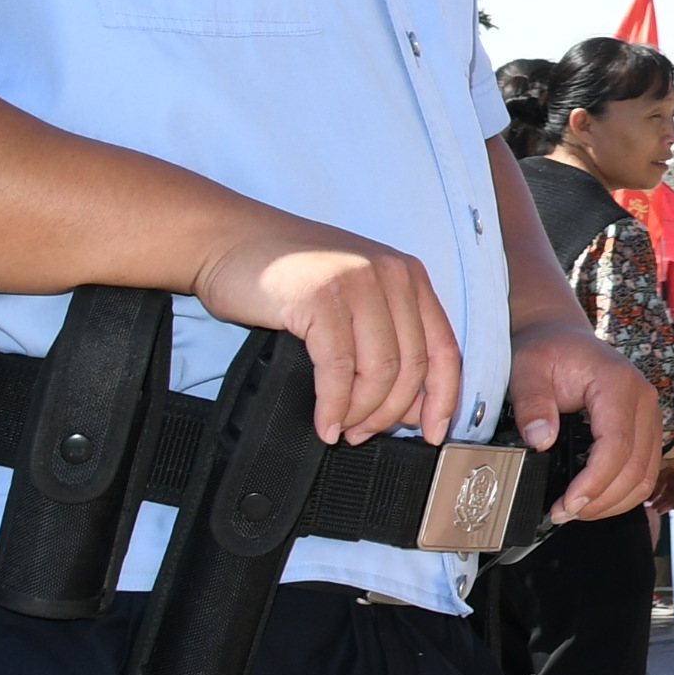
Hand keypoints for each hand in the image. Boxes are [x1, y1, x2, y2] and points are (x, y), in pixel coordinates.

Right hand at [191, 215, 466, 447]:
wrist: (228, 239)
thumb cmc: (286, 276)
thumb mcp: (351, 301)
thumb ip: (385, 344)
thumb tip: (414, 408)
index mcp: (408, 276)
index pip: (445, 348)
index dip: (444, 397)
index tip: (434, 433)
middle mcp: (392, 275)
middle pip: (411, 366)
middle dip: (390, 413)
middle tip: (363, 435)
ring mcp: (358, 282)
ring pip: (378, 371)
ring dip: (361, 413)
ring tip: (341, 429)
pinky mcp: (320, 297)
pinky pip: (338, 368)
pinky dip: (333, 405)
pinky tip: (324, 422)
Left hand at [509, 322, 666, 521]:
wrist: (561, 337)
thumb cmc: (546, 351)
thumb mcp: (526, 369)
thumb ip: (532, 404)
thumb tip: (540, 441)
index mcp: (618, 384)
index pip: (617, 445)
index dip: (594, 483)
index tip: (565, 504)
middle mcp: (643, 401)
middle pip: (637, 468)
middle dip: (601, 501)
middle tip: (562, 514)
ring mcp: (649, 416)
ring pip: (646, 476)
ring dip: (614, 503)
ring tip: (576, 512)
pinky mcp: (645, 429)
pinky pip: (645, 471)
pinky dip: (622, 493)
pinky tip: (594, 501)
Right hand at [649, 425, 673, 513]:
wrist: (669, 442)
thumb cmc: (654, 452)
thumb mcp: (647, 471)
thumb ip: (645, 484)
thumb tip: (641, 498)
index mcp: (663, 466)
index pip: (661, 485)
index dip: (654, 495)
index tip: (647, 503)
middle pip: (670, 490)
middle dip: (661, 501)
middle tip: (655, 508)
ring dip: (670, 503)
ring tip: (662, 510)